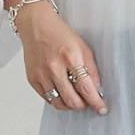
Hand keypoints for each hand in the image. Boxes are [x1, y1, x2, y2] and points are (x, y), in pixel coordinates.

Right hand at [11, 0, 107, 114]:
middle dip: (83, 105)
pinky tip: (62, 92)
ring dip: (70, 105)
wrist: (36, 25)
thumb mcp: (83, 47)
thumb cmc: (59, 34)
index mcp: (70, 58)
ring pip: (58, 103)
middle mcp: (54, 68)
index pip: (86, 88)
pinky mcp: (32, 79)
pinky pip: (47, 99)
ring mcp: (41, 75)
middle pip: (72, 100)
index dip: (96, 102)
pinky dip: (57, 100)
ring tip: (75, 98)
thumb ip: (91, 69)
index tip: (101, 109)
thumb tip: (97, 90)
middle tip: (87, 102)